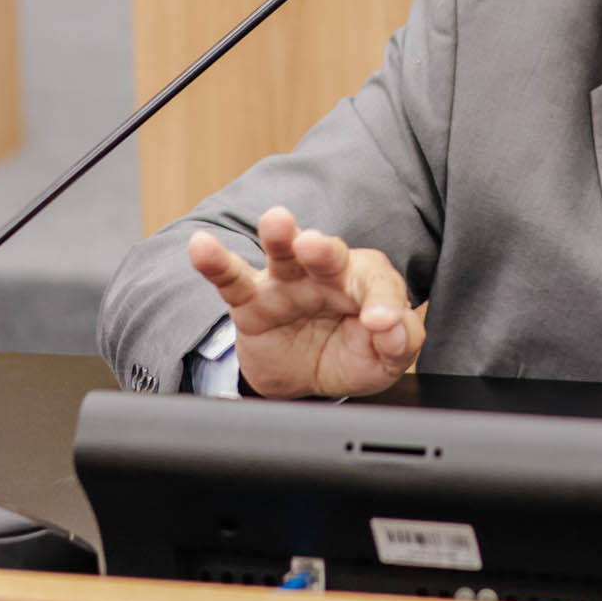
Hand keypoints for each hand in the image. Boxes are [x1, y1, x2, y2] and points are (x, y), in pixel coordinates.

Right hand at [187, 207, 424, 399]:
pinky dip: (215, 262)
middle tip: (316, 245)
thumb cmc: (350, 354)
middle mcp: (326, 275)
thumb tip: (395, 327)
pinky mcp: (252, 301)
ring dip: (279, 236)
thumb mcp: (385, 359)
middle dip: (323, 248)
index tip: (382, 324)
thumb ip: (401, 342)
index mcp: (366, 284)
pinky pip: (232, 278)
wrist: (305, 379)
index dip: (384, 304)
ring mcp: (287, 284)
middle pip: (328, 255)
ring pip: (282, 254)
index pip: (379, 286)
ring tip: (276, 221)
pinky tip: (201, 246)